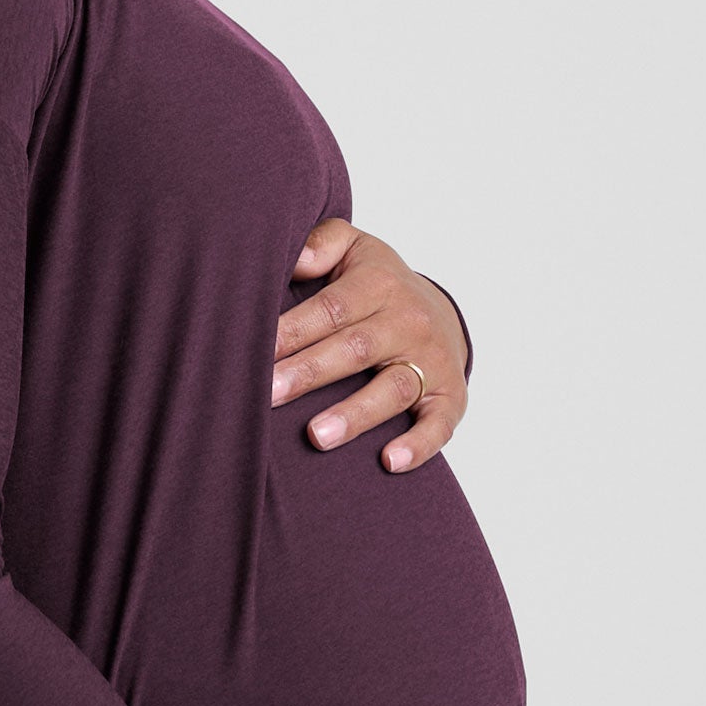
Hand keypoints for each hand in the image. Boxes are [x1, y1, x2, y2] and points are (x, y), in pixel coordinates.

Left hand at [271, 217, 469, 471]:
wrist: (440, 312)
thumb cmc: (377, 284)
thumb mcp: (353, 249)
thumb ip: (321, 244)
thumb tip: (293, 257)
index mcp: (379, 285)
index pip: (331, 309)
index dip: (293, 330)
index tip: (255, 348)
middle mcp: (408, 322)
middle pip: (354, 350)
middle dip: (309, 373)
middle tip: (267, 393)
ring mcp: (431, 361)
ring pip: (392, 389)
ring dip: (354, 415)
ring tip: (316, 436)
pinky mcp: (449, 397)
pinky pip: (438, 424)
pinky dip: (418, 445)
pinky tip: (389, 461)